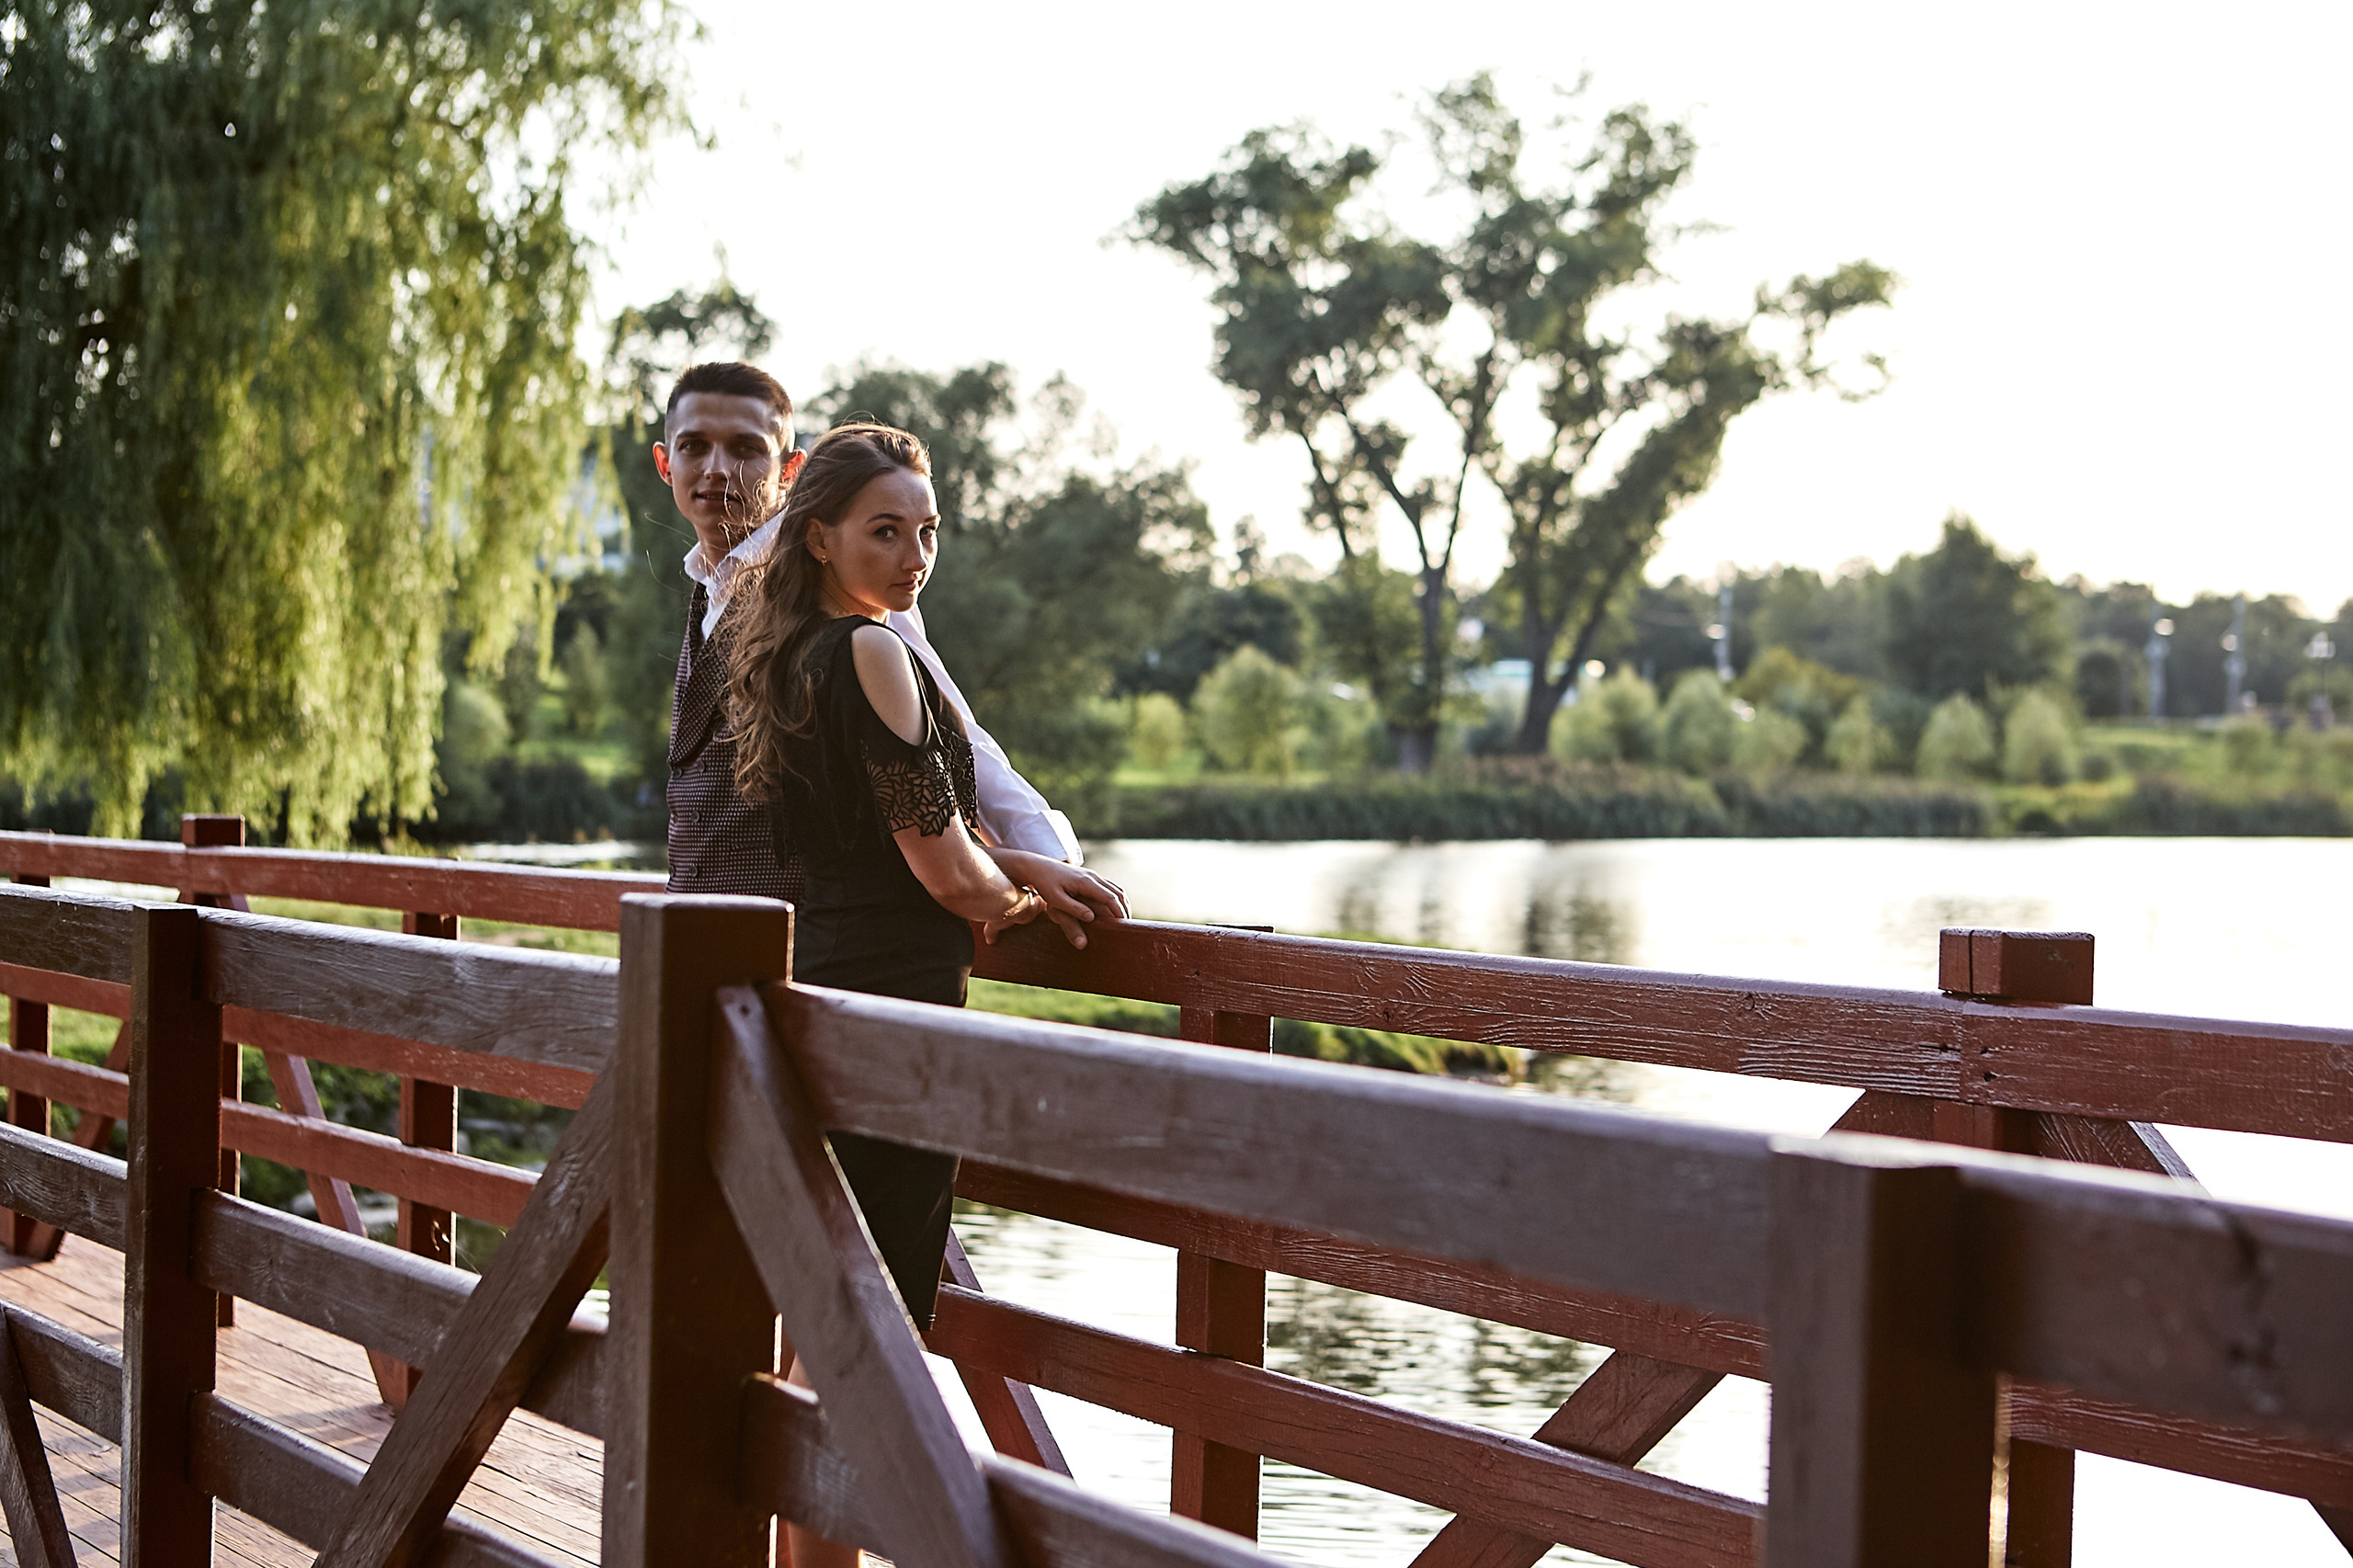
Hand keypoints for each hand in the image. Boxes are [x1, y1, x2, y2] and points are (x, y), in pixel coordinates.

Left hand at [989, 851, 1128, 948]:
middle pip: (1118, 893)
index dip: (1119, 912)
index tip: (1123, 926)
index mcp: (1086, 882)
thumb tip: (1091, 918)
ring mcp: (1092, 875)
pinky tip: (1113, 910)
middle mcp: (1092, 876)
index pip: (1110, 898)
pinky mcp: (1089, 876)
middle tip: (1127, 927)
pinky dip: (1116, 898)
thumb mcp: (1056, 900)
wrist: (1037, 866)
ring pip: (1115, 889)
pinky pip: (1109, 887)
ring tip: (1123, 920)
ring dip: (1122, 904)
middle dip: (1125, 910)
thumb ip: (1074, 909)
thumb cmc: (1044, 884)